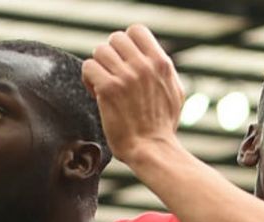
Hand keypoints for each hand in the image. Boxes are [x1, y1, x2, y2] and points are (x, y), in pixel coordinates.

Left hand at [82, 25, 183, 163]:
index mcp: (160, 63)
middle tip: (111, 76)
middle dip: (110, 56)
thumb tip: (154, 57)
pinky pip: (88, 67)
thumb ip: (164, 71)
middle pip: (115, 39)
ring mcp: (126, 77)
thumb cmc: (162, 127)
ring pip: (99, 51)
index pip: (136, 31)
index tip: (124, 61)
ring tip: (103, 85)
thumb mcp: (174, 92)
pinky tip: (96, 93)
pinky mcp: (108, 89)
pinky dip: (88, 79)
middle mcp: (143, 66)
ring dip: (98, 67)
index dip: (126, 43)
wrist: (152, 149)